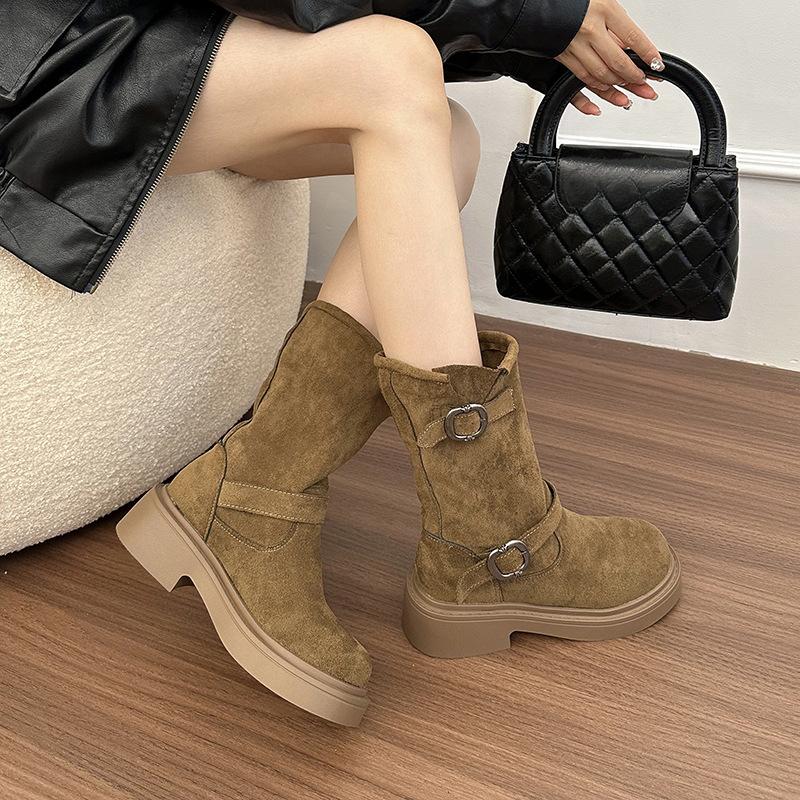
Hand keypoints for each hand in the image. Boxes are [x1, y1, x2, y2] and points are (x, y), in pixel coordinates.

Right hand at [556, 0, 663, 115]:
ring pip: (601, 74)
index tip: (656, 65)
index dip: (647, 54)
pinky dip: (595, 90)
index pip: (633, 37)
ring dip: (617, 86)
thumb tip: (632, 49)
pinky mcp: (563, 56)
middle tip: (645, 85)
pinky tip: (604, 96)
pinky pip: (583, 78)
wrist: (540, 6)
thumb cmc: (572, 1)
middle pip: (618, 62)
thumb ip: (616, 27)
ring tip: (629, 92)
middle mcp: (590, 29)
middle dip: (634, 77)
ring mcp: (576, 44)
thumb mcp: (603, 4)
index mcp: (605, 10)